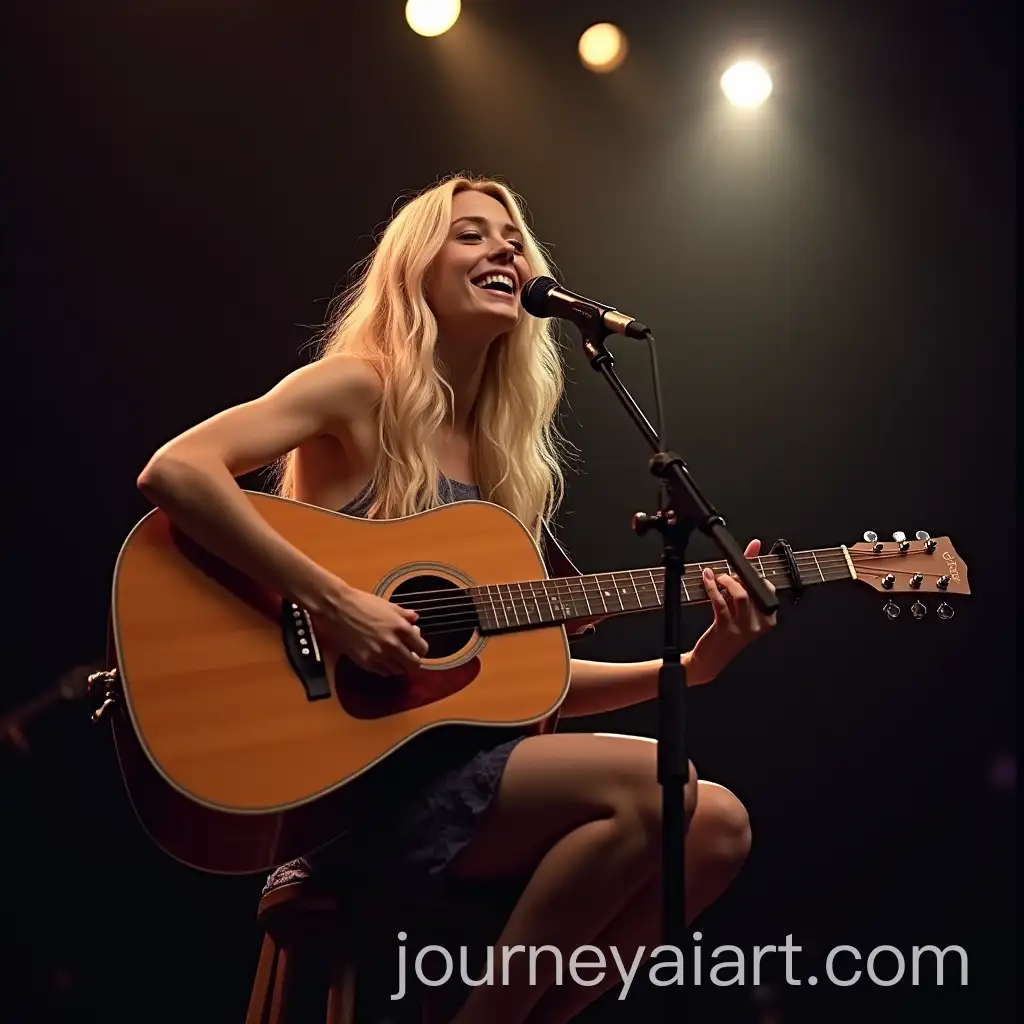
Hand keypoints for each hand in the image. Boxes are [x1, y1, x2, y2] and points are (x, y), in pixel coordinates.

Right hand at [321, 584, 428, 675]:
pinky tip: (383, 660)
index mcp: (401, 628)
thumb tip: (415, 619)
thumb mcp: (388, 606)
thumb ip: (405, 615)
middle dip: (413, 661)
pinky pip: (383, 672)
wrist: (338, 609)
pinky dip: (386, 668)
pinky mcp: (366, 662)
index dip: (421, 649)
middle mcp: (393, 644)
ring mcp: (379, 655)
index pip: (422, 648)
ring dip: (399, 665)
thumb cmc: (363, 604)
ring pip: (398, 670)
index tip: (416, 647)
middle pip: (413, 664)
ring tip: (395, 658)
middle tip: (409, 657)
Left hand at [688, 539, 776, 684]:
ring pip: (740, 594)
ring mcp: (744, 627)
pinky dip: (712, 586)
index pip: (767, 587)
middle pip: (753, 588)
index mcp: (768, 617)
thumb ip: (747, 576)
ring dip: (726, 580)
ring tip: (717, 576)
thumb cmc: (727, 629)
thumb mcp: (740, 605)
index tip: (742, 565)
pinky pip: (720, 601)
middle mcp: (759, 623)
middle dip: (738, 576)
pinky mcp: (726, 628)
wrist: (710, 659)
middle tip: (727, 573)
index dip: (753, 573)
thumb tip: (754, 546)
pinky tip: (707, 579)